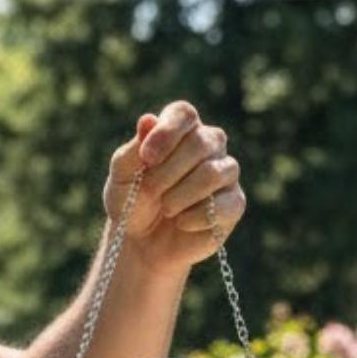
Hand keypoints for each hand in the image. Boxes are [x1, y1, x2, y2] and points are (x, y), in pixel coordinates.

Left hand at [103, 100, 245, 277]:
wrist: (143, 242)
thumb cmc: (131, 201)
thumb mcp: (122, 176)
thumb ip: (133, 150)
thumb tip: (148, 120)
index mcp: (181, 129)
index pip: (184, 114)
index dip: (166, 133)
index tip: (147, 158)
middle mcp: (209, 144)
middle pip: (201, 143)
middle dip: (168, 172)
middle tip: (150, 191)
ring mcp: (225, 172)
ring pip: (213, 173)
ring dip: (181, 195)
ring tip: (166, 208)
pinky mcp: (234, 202)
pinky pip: (224, 204)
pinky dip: (195, 217)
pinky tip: (181, 222)